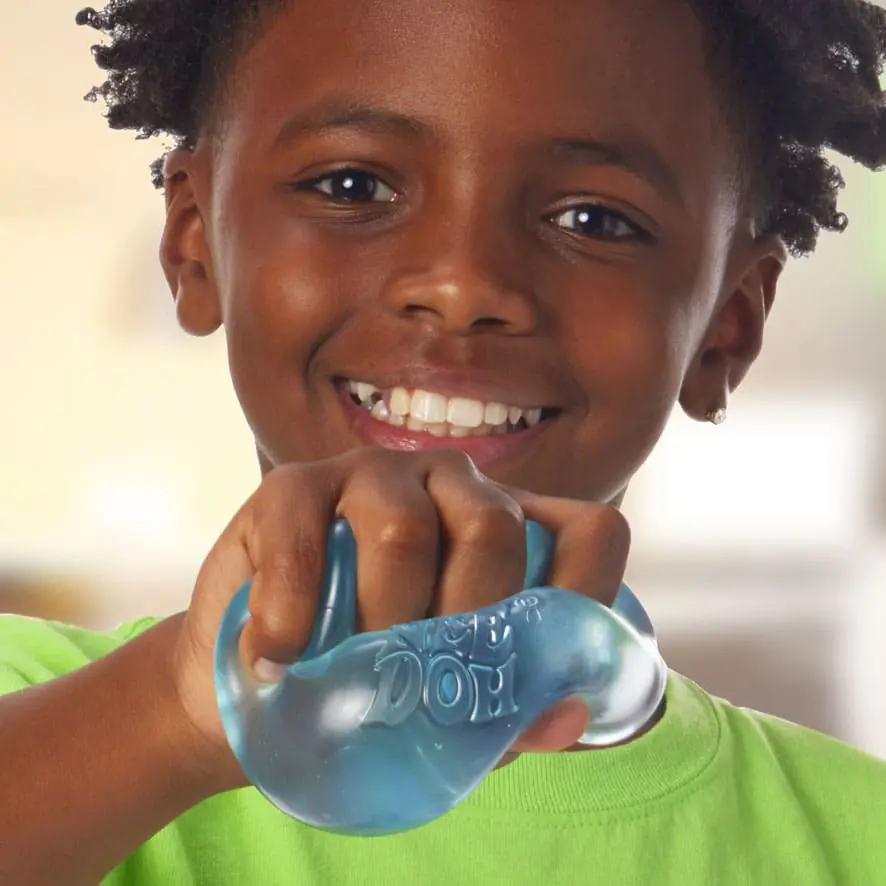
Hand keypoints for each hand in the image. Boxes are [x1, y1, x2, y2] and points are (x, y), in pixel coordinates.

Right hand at [171, 447, 630, 789]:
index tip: (549, 674)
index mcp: (508, 531)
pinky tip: (279, 661)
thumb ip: (510, 709)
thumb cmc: (368, 686)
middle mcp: (451, 486)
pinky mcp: (292, 486)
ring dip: (378, 621)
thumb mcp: (447, 706)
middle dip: (466, 622)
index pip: (589, 534)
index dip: (587, 596)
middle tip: (425, 685)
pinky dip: (290, 615)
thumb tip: (565, 717)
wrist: (256, 690)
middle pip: (494, 529)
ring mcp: (371, 476)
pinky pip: (302, 537)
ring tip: (346, 675)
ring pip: (405, 529)